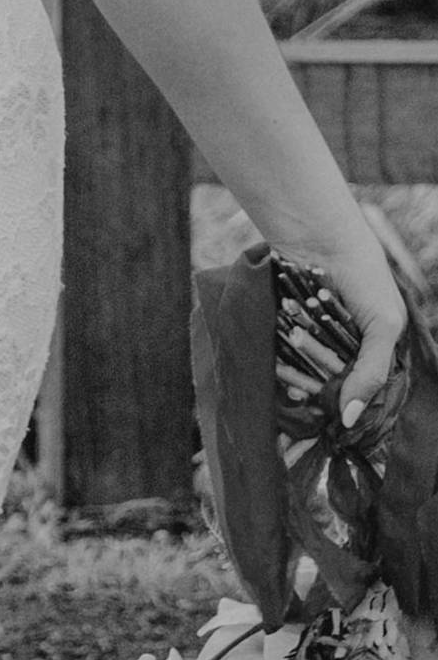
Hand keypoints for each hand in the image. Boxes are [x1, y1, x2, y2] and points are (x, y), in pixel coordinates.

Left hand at [281, 221, 409, 427]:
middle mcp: (345, 346)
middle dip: (317, 394)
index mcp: (373, 348)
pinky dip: (281, 362)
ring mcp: (316, 337)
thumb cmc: (364, 276)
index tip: (333, 423)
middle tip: (303, 399)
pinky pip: (284, 355)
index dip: (347, 405)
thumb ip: (371, 372)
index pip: (361, 389)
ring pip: (305, 372)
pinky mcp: (290, 327)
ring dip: (297, 378)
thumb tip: (351, 419)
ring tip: (289, 383)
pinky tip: (276, 369)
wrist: (320, 236)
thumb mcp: (383, 324)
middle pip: (330, 385)